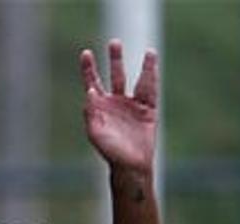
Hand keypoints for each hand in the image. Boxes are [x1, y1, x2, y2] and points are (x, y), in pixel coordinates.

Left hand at [80, 41, 157, 175]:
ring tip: (149, 52)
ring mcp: (132, 105)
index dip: (89, 68)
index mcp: (100, 107)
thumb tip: (90, 91)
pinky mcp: (148, 111)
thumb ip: (91, 111)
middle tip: (114, 43)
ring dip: (142, 66)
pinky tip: (153, 64)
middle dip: (115, 60)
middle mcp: (116, 102)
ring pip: (137, 80)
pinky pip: (151, 91)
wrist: (131, 165)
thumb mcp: (95, 132)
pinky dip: (152, 77)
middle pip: (116, 75)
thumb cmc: (110, 151)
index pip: (94, 82)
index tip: (86, 53)